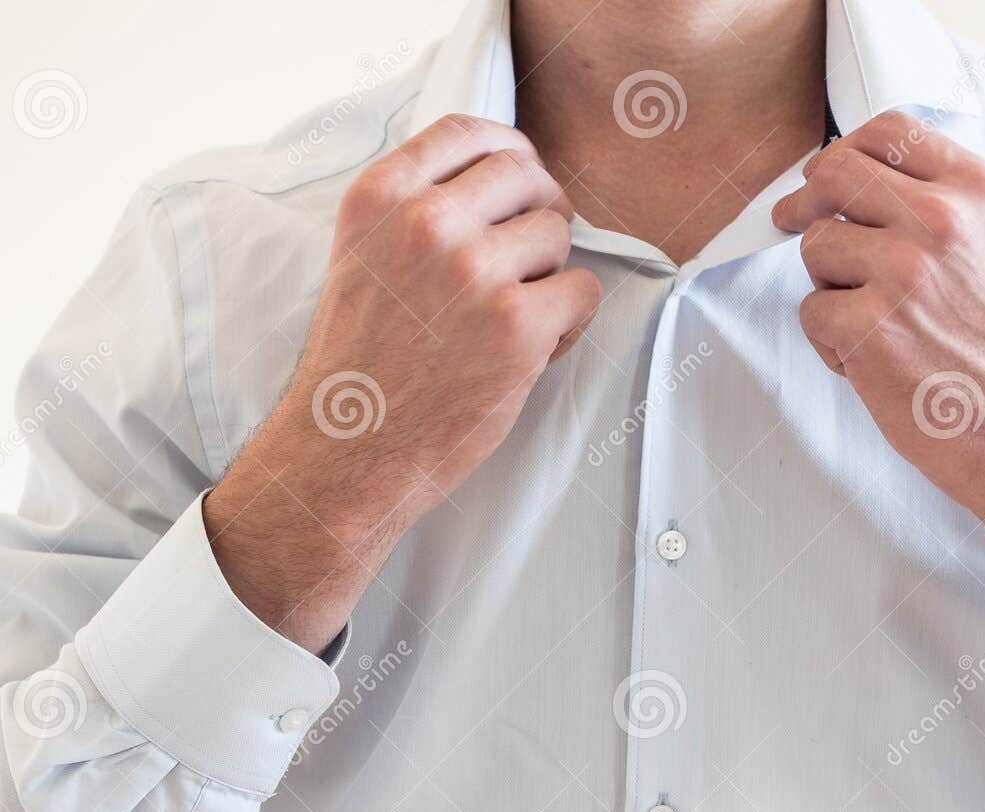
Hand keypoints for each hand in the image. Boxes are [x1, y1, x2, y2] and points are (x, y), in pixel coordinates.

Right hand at [205, 115, 599, 651]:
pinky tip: (531, 351)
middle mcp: (426, 223)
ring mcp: (474, 271)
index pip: (469, 132)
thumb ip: (416, 209)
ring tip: (512, 320)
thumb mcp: (362, 256)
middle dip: (541, 211)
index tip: (519, 185)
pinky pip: (582, 292)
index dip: (509, 154)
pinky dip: (569, 323)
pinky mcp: (517, 323)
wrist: (348, 451)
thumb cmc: (360, 362)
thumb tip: (503, 179)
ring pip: (559, 235)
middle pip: (527, 175)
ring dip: (551, 276)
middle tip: (533, 258)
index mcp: (380, 197)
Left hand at [772, 110, 984, 617]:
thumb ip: (943, 205)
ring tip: (872, 324)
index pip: (888, 131)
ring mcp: (903, 272)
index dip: (845, 152)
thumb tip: (859, 182)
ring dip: (829, 285)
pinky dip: (830, 343)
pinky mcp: (868, 327)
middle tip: (796, 222)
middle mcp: (942, 220)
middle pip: (833, 173)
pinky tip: (872, 364)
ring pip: (815, 246)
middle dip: (809, 203)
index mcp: (978, 192)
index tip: (827, 179)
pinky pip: (812, 311)